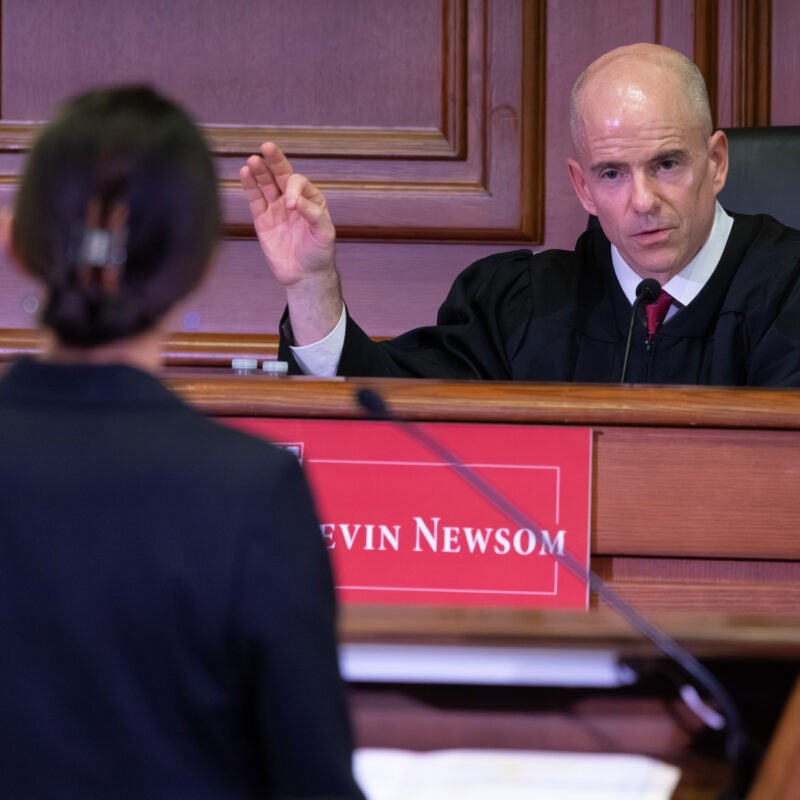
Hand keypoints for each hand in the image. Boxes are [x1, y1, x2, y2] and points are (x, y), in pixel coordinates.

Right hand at [240, 142, 342, 344]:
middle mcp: (292, 200)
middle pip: (281, 175)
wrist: (305, 276)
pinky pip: (254, 200)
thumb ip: (313, 215)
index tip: (291, 206)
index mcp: (311, 200)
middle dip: (274, 161)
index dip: (293, 189)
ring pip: (265, 185)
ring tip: (253, 160)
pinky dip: (249, 186)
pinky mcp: (262, 220)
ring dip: (259, 171)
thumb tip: (294, 201)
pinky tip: (244, 173)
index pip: (297, 183)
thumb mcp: (324, 234)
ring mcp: (276, 209)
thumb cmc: (319, 254)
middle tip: (267, 147)